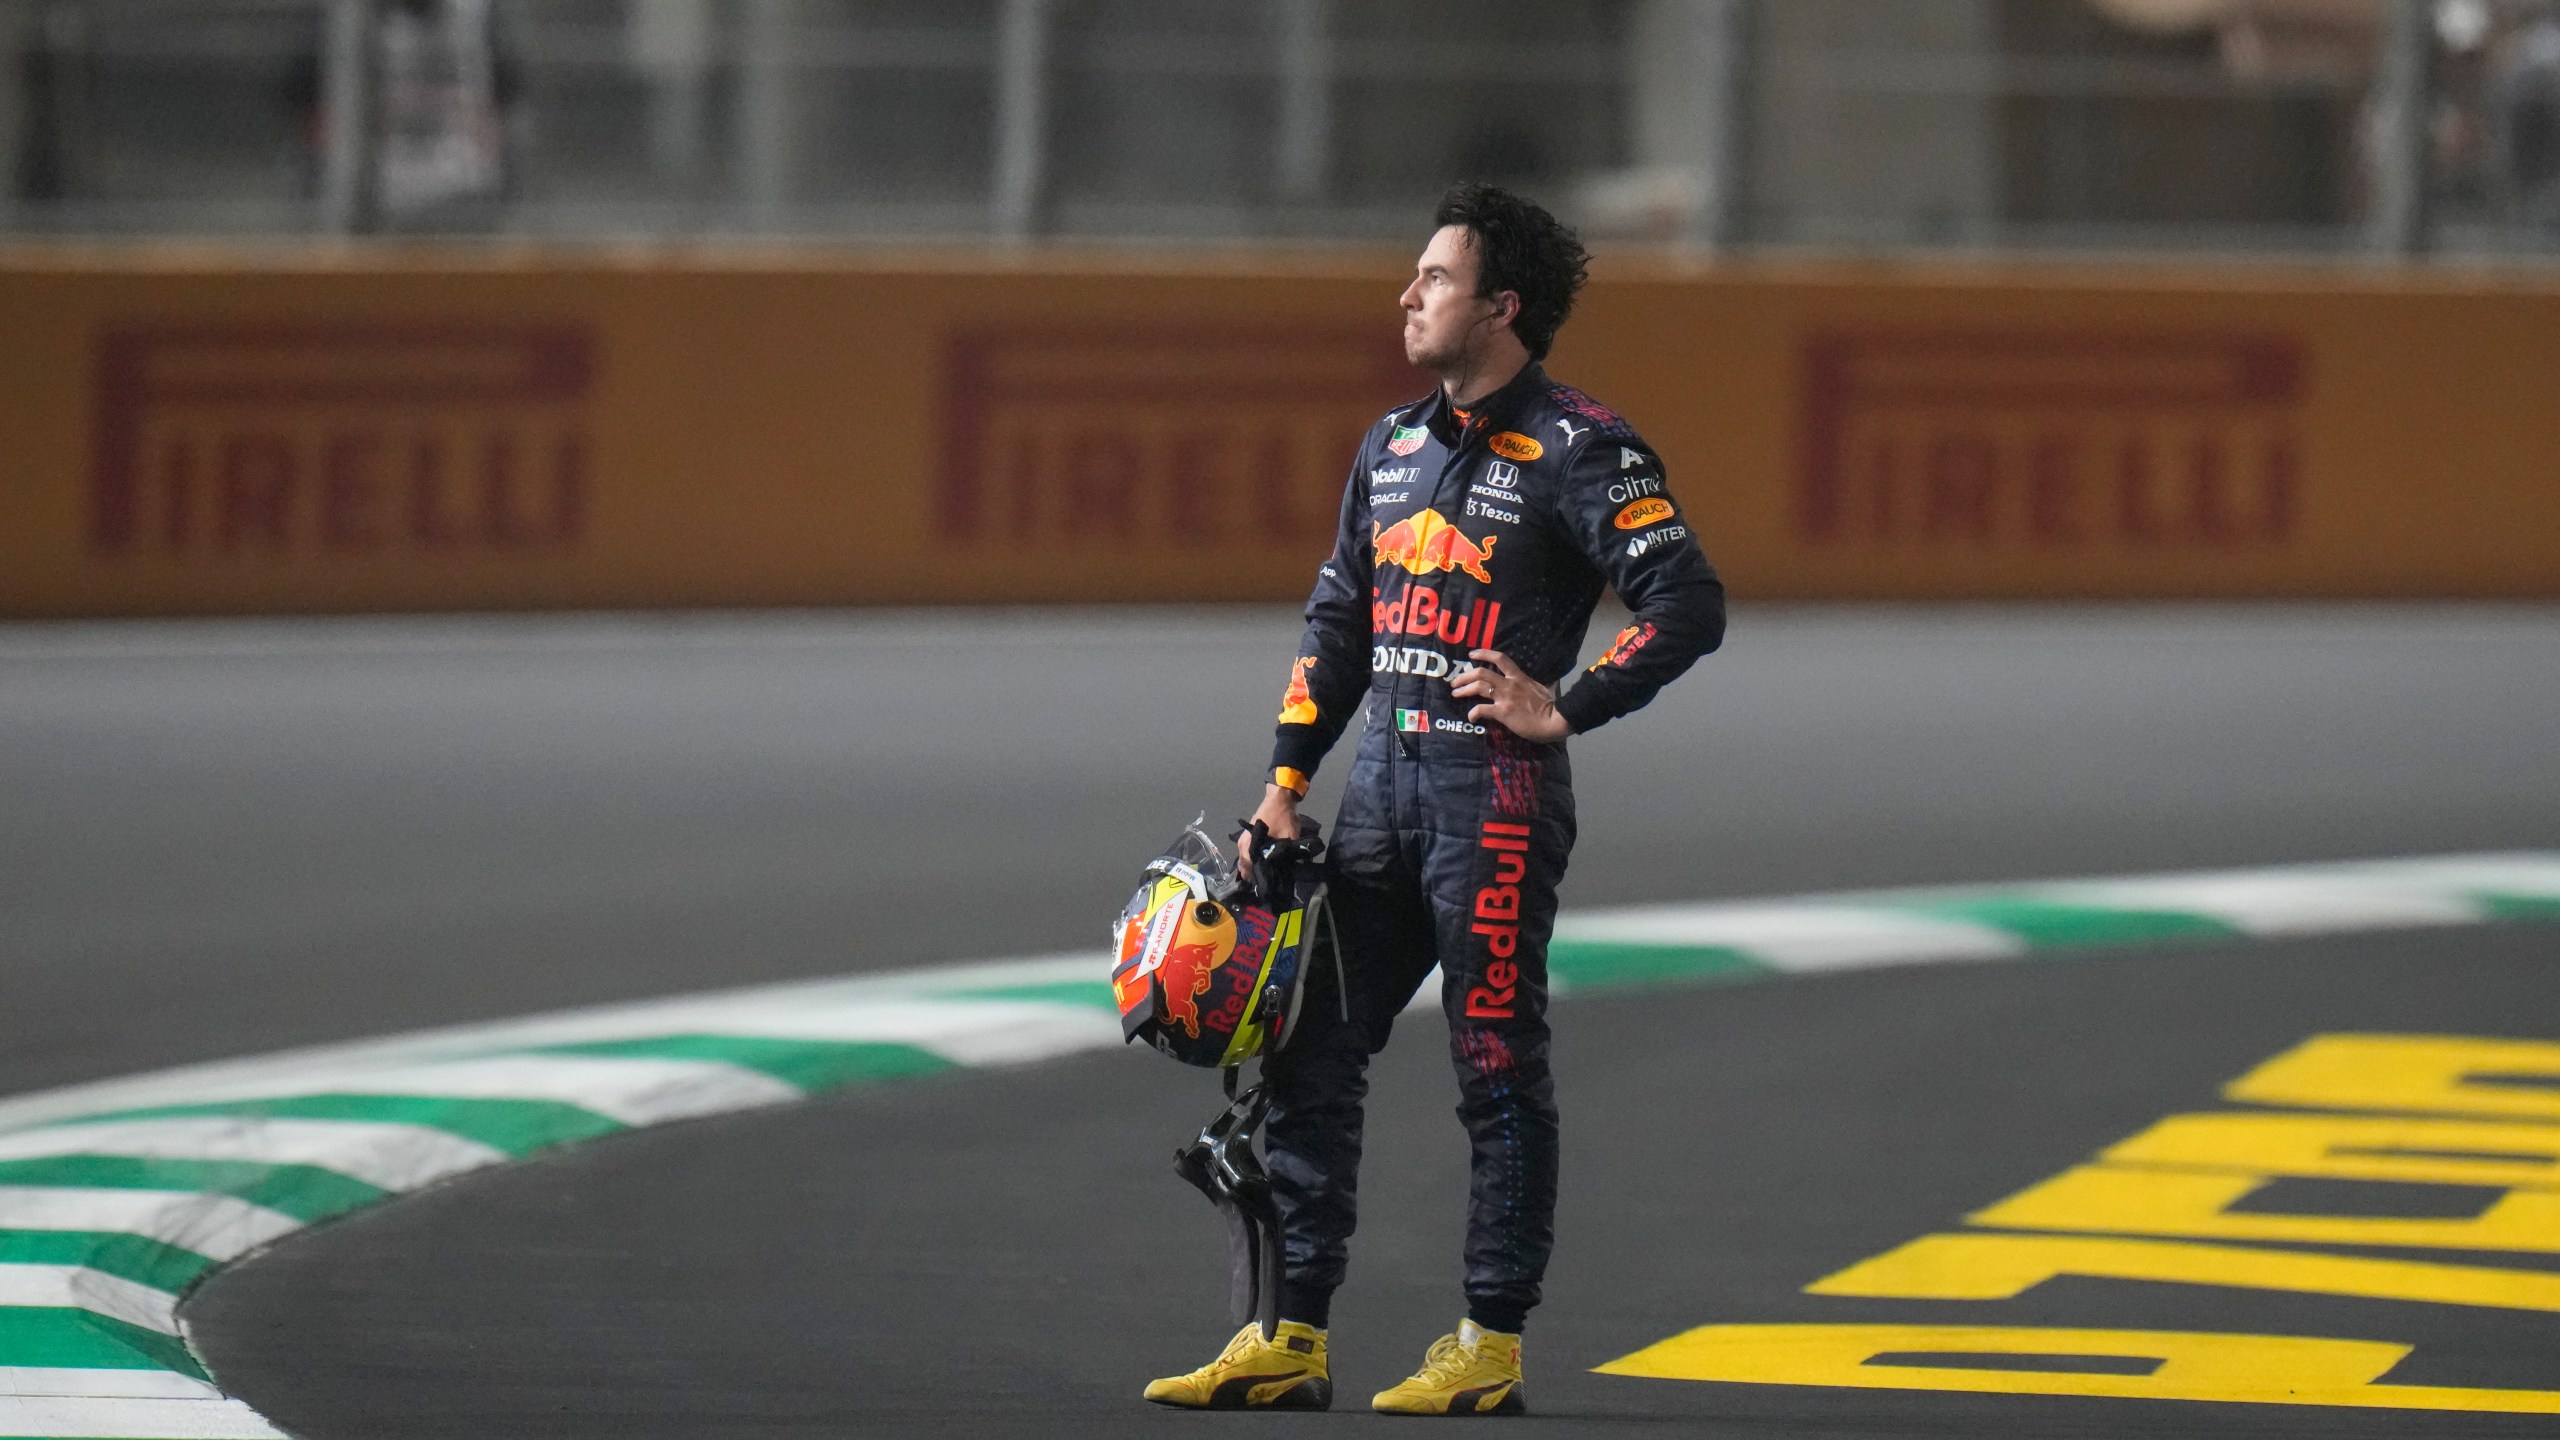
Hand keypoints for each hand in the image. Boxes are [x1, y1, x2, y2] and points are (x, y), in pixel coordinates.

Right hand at [1237, 783, 1300, 877]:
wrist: (1279, 797)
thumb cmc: (1282, 817)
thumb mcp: (1288, 838)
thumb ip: (1286, 855)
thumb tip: (1286, 871)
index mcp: (1249, 846)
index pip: (1247, 869)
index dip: (1255, 879)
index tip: (1264, 886)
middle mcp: (1242, 844)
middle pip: (1244, 865)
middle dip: (1253, 875)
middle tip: (1265, 883)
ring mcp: (1244, 839)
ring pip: (1245, 859)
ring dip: (1253, 867)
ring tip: (1265, 875)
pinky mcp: (1249, 836)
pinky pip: (1247, 853)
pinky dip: (1253, 859)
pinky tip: (1262, 863)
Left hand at [1452, 649, 1569, 741]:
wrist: (1554, 720)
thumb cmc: (1549, 706)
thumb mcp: (1541, 688)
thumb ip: (1532, 684)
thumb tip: (1539, 683)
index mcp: (1519, 677)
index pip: (1500, 658)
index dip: (1483, 654)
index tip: (1471, 655)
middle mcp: (1509, 684)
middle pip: (1482, 672)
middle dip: (1465, 676)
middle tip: (1455, 681)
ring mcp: (1505, 697)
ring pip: (1479, 686)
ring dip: (1464, 690)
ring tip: (1456, 694)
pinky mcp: (1503, 712)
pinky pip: (1482, 709)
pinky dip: (1473, 712)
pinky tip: (1471, 717)